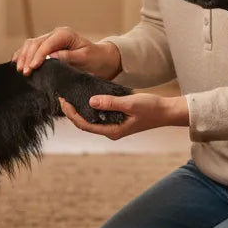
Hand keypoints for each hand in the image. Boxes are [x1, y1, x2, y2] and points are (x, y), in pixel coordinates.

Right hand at [13, 26, 121, 80]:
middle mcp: (56, 34)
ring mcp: (50, 39)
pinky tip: (17, 62)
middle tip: (25, 72)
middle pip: (36, 43)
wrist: (101, 59)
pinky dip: (23, 54)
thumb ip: (68, 57)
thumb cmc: (95, 58)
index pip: (47, 44)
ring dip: (24, 56)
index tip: (33, 67)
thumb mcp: (84, 58)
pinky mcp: (47, 46)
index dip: (38, 56)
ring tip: (21, 70)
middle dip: (28, 57)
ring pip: (31, 44)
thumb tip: (51, 57)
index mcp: (65, 34)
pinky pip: (32, 48)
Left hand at [58, 92, 188, 140]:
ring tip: (69, 96)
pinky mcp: (116, 119)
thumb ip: (111, 103)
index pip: (84, 125)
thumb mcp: (130, 103)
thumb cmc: (151, 108)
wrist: (167, 111)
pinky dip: (89, 107)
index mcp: (112, 131)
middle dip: (71, 111)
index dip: (71, 114)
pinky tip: (85, 97)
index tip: (62, 101)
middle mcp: (110, 130)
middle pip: (84, 123)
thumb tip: (91, 101)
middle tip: (61, 96)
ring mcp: (113, 125)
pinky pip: (98, 115)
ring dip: (79, 109)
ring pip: (90, 119)